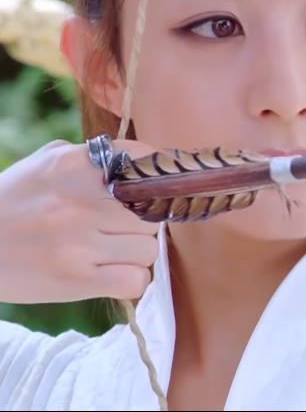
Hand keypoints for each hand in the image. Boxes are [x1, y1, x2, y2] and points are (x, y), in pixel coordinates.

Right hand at [0, 138, 159, 303]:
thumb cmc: (10, 203)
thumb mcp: (42, 166)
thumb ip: (91, 158)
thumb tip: (144, 161)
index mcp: (71, 166)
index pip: (144, 163)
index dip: (157, 177)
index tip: (154, 187)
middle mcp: (78, 202)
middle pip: (153, 211)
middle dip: (145, 220)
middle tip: (123, 226)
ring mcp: (78, 244)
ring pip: (149, 248)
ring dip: (137, 252)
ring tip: (110, 251)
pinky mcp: (76, 281)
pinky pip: (135, 280)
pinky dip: (130, 280)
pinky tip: (110, 274)